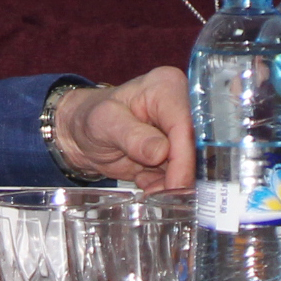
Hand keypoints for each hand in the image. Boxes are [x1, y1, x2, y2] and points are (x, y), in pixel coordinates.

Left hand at [50, 68, 194, 189]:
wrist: (84, 135)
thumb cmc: (92, 118)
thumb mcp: (104, 123)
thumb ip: (131, 135)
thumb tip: (161, 151)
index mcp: (167, 87)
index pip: (186, 126)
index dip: (184, 160)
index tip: (174, 187)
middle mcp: (181, 106)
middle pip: (197, 149)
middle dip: (179, 176)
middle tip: (156, 192)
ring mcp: (181, 131)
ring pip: (192, 167)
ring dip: (169, 184)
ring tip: (142, 178)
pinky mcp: (179, 152)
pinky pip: (182, 177)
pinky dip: (164, 185)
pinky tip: (144, 177)